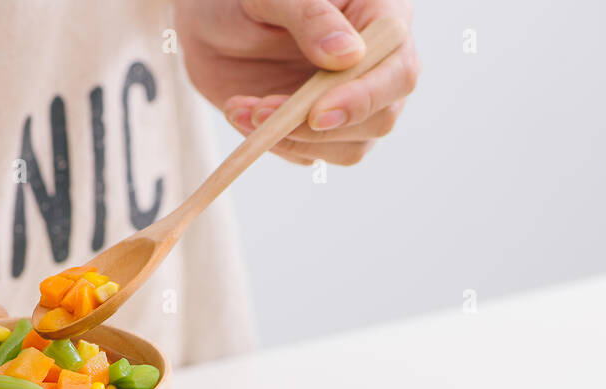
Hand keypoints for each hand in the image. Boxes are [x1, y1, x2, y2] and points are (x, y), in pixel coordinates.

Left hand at [176, 0, 418, 164]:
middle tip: (265, 113)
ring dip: (295, 139)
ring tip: (247, 110)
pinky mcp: (322, 130)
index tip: (317, 113)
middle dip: (322, 127)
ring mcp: (351, 102)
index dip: (364, 97)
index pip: (398, 69)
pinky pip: (312, 155)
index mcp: (380, 18)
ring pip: (351, 146)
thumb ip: (311, 16)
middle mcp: (375, 66)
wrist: (208, 25)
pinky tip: (244, 113)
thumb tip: (349, 54)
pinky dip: (276, 144)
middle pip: (381, 117)